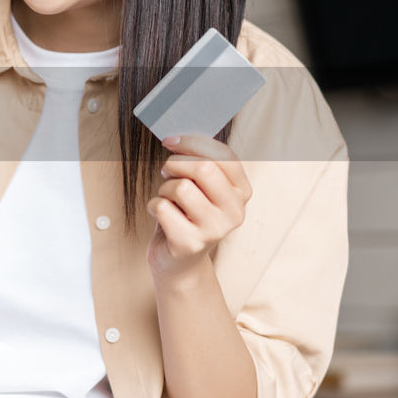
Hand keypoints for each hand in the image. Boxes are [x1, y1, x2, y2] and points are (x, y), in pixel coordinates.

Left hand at [146, 134, 251, 280]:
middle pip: (204, 168)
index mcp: (242, 192)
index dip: (194, 143)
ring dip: (165, 188)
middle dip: (176, 164)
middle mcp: (235, 212)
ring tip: (168, 199)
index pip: (224, 155)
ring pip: (181, 188)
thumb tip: (178, 136)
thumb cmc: (187, 214)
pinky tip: (162, 216)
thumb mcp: (200, 187)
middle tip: (167, 172)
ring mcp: (215, 230)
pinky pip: (162, 208)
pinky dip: (154, 206)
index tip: (172, 141)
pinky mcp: (191, 244)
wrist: (178, 260)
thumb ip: (200, 163)